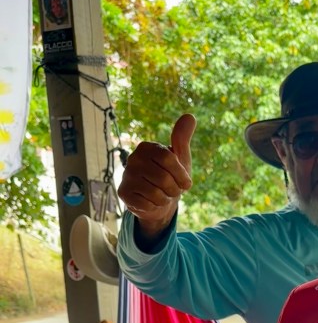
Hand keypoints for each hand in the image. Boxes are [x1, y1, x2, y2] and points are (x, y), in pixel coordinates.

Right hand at [117, 114, 195, 237]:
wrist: (158, 200)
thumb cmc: (170, 177)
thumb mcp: (179, 158)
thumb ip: (182, 139)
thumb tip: (190, 116)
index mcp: (147, 147)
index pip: (169, 159)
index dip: (181, 175)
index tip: (186, 183)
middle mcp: (133, 158)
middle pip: (164, 179)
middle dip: (174, 190)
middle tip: (172, 190)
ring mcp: (126, 175)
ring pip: (156, 193)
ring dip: (165, 199)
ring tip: (162, 195)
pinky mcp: (123, 192)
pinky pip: (147, 204)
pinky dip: (155, 206)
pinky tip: (150, 202)